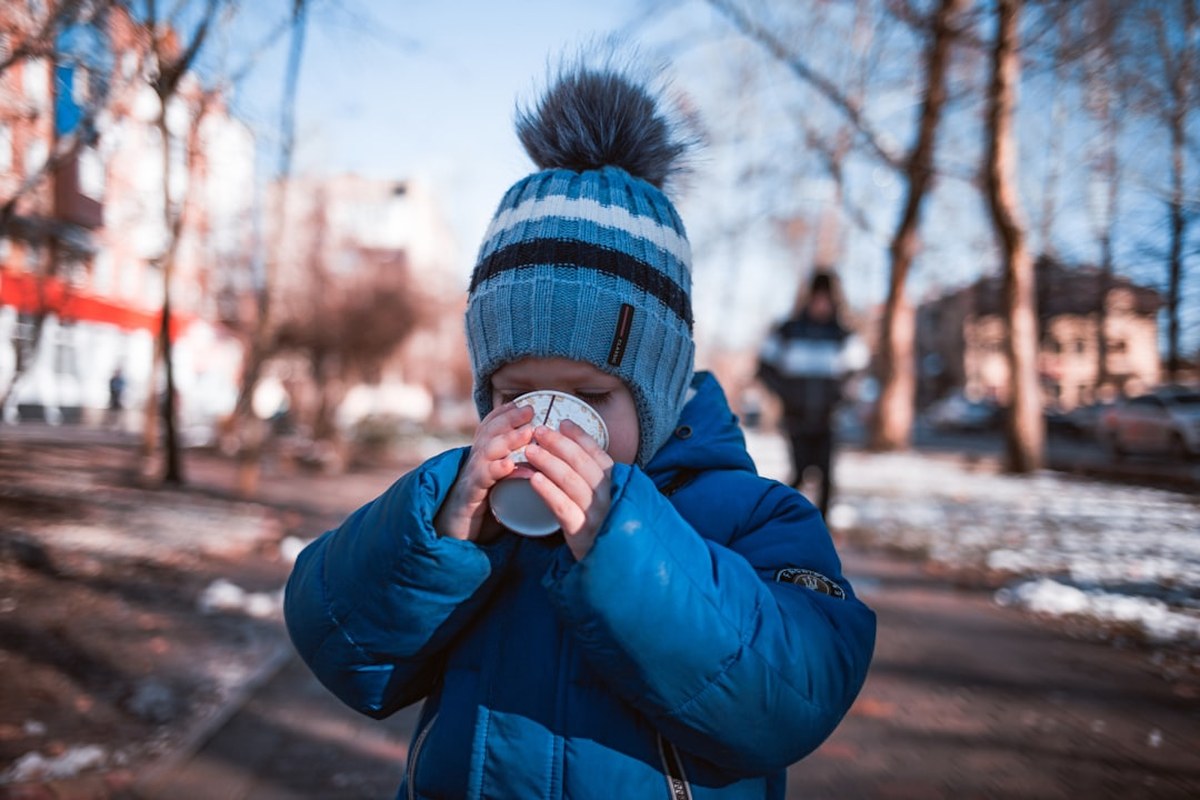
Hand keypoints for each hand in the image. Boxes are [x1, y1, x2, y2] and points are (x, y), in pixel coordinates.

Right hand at [435, 402, 534, 542]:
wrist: (453, 537)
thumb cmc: (481, 513)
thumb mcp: (498, 488)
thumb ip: (514, 476)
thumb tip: (540, 466)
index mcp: (481, 459)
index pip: (490, 428)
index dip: (505, 414)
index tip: (524, 404)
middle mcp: (473, 463)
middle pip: (488, 433)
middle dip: (509, 419)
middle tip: (530, 410)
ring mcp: (470, 478)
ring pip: (486, 451)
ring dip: (508, 440)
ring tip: (527, 433)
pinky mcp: (469, 496)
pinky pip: (481, 479)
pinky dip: (497, 470)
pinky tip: (511, 466)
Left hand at [523, 419, 613, 560]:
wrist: (616, 573)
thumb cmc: (608, 534)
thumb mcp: (609, 505)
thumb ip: (597, 484)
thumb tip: (576, 456)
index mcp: (617, 488)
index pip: (599, 455)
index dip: (580, 438)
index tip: (563, 423)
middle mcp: (610, 498)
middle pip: (583, 464)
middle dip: (559, 444)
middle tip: (538, 431)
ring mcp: (598, 516)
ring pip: (571, 482)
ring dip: (549, 462)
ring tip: (530, 450)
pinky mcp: (583, 535)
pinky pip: (563, 509)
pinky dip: (548, 491)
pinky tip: (533, 479)